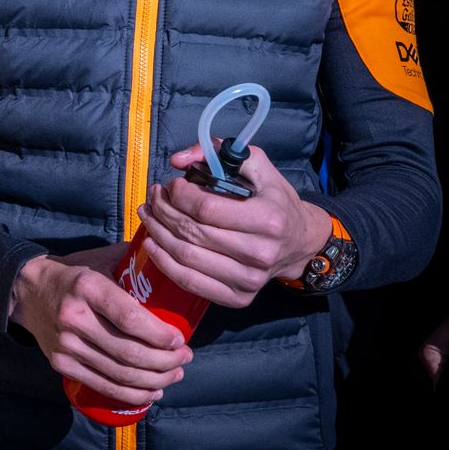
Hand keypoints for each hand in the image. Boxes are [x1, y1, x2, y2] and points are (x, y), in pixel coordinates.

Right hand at [10, 247, 192, 409]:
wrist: (27, 291)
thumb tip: (172, 265)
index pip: (130, 319)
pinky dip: (132, 395)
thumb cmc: (74, 274)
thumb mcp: (99, 260)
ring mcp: (66, 345)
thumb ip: (133, 262)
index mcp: (87, 287)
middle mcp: (74, 318)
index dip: (160, 335)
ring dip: (155, 380)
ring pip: (120, 374)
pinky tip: (153, 391)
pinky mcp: (62, 364)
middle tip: (185, 357)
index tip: (180, 339)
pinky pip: (103, 386)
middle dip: (165, 362)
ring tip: (175, 375)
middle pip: (129, 352)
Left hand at [135, 142, 331, 310]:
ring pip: (186, 257)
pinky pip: (190, 282)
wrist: (300, 244)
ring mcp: (249, 280)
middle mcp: (260, 253)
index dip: (179, 195)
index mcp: (268, 219)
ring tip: (148, 216)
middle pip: (192, 232)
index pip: (206, 209)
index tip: (171, 185)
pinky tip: (152, 244)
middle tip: (153, 197)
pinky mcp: (238, 297)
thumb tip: (178, 160)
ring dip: (157, 234)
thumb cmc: (275, 202)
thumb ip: (218, 152)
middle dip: (163, 211)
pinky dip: (164, 263)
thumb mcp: (258, 166)